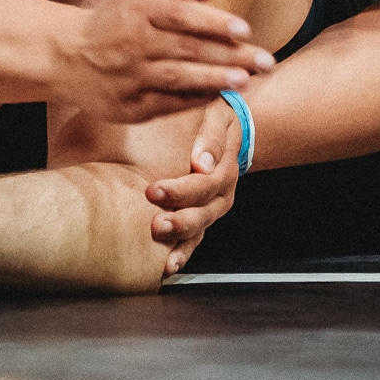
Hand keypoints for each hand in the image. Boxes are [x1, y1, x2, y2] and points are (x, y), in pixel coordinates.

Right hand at [57, 0, 274, 124]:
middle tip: (265, 60)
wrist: (65, 55)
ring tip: (246, 81)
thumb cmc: (115, 18)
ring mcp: (130, 76)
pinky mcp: (128, 105)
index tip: (246, 30)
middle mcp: (134, 42)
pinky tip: (218, 96)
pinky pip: (167, 103)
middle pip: (188, 49)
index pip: (183, 15)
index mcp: (140, 10)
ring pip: (179, 78)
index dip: (216, 22)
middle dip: (230, 56)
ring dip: (215, 80)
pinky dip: (194, 100)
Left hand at [144, 94, 244, 273]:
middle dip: (179, 219)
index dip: (181, 190)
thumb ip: (210, 136)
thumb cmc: (213, 114)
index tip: (154, 191)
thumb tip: (202, 163)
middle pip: (203, 210)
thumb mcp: (216, 113)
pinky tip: (167, 266)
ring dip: (180, 239)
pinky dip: (183, 253)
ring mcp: (213, 206)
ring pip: (200, 228)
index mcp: (225, 165)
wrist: (224, 126)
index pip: (205, 182)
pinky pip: (195, 240)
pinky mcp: (202, 216)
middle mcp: (222, 190)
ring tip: (161, 248)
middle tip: (155, 223)